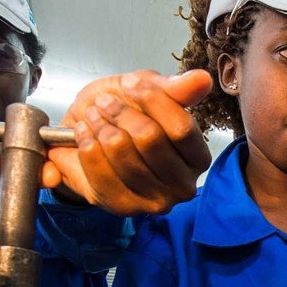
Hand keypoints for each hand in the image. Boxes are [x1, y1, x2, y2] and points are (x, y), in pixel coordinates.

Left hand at [43, 70, 212, 215]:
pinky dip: (86, 146)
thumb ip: (177, 88)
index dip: (153, 100)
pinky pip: (99, 171)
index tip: (130, 83)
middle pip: (150, 139)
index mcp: (198, 156)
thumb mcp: (151, 92)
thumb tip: (202, 79)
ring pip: (121, 152)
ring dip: (100, 127)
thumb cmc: (127, 115)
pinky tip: (84, 136)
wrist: (86, 139)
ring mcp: (153, 201)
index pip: (181, 128)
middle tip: (104, 102)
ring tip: (93, 117)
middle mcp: (182, 185)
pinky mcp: (122, 207)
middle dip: (121, 113)